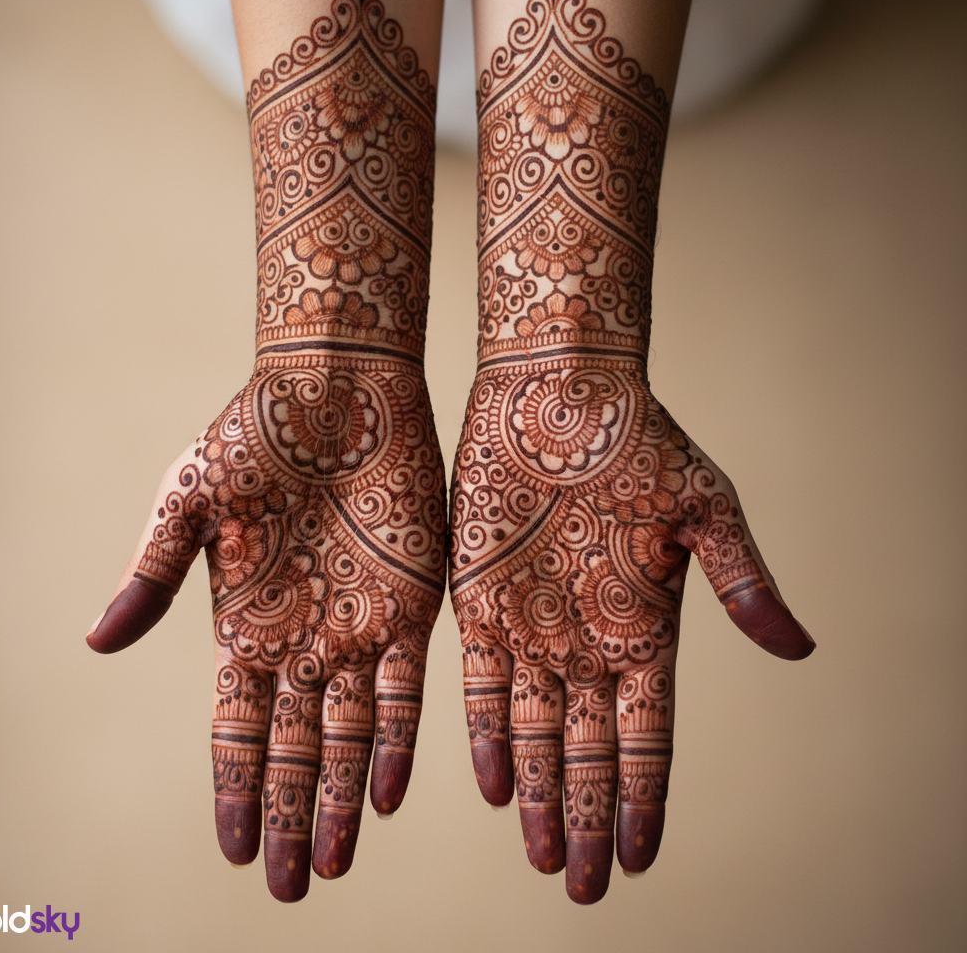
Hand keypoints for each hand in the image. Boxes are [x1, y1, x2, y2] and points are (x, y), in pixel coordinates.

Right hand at [88, 359, 444, 900]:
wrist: (336, 389)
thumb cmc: (254, 437)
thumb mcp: (189, 503)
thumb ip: (154, 575)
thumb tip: (95, 643)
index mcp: (246, 624)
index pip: (237, 729)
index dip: (235, 789)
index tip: (233, 849)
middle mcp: (304, 639)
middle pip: (294, 748)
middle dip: (290, 815)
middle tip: (288, 887)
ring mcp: (359, 626)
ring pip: (349, 735)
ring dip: (340, 797)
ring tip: (334, 860)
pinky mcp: (412, 603)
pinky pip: (407, 688)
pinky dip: (396, 741)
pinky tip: (385, 792)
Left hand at [450, 359, 812, 902]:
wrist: (560, 393)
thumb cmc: (640, 442)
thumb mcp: (705, 512)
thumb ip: (742, 583)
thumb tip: (803, 652)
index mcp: (646, 630)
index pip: (648, 738)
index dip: (646, 800)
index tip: (642, 857)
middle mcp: (587, 641)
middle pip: (590, 754)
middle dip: (588, 820)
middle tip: (584, 889)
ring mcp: (532, 626)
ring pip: (536, 734)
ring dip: (540, 797)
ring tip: (544, 857)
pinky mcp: (480, 601)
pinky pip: (482, 685)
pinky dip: (487, 736)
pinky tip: (495, 784)